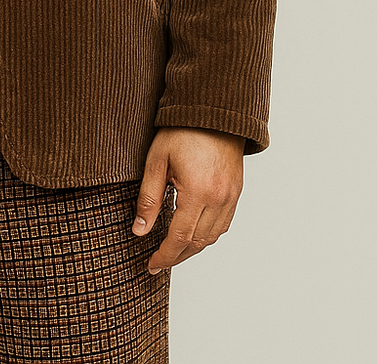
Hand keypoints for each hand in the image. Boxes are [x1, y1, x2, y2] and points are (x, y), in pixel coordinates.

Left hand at [131, 126, 244, 273]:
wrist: (214, 112)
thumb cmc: (182, 131)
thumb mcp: (156, 160)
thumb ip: (148, 198)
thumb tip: (139, 230)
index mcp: (198, 191)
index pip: (179, 237)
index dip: (164, 255)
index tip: (151, 264)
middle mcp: (219, 199)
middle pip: (197, 243)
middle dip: (176, 257)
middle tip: (157, 263)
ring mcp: (231, 197)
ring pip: (212, 237)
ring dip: (192, 249)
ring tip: (172, 252)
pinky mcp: (236, 192)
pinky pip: (223, 225)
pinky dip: (207, 235)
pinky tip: (192, 235)